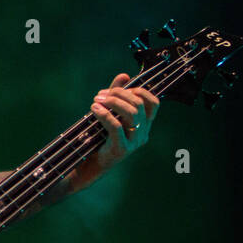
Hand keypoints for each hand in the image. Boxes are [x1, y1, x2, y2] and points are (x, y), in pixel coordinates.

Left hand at [68, 73, 159, 191]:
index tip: (118, 89)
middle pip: (139, 105)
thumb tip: (124, 75)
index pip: (153, 102)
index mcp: (144, 125)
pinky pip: (116, 126)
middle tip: (101, 95)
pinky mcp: (122, 150)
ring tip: (96, 100)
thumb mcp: (110, 114)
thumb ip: (117, 95)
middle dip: (119, 94)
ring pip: (132, 113)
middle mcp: (143, 134)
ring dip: (113, 102)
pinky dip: (104, 114)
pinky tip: (94, 109)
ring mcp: (134, 143)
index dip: (138, 90)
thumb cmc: (100, 139)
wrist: (90, 166)